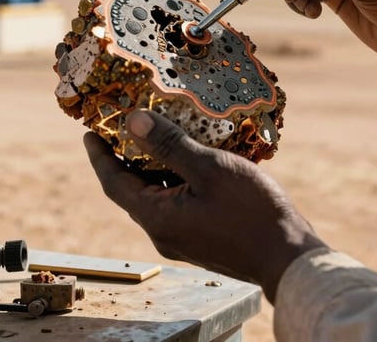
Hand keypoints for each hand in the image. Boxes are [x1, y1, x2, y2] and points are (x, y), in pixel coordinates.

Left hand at [84, 110, 325, 302]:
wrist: (287, 256)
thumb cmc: (251, 210)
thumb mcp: (209, 168)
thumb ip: (169, 145)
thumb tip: (132, 121)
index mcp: (157, 217)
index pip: (114, 184)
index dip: (100, 156)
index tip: (88, 133)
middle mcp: (163, 232)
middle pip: (132, 190)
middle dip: (123, 158)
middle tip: (120, 126)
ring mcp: (182, 237)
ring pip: (155, 196)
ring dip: (150, 167)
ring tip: (154, 134)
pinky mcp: (200, 236)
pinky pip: (175, 202)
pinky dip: (172, 178)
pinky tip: (188, 158)